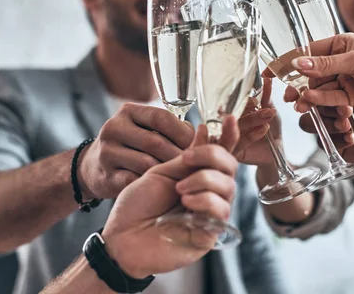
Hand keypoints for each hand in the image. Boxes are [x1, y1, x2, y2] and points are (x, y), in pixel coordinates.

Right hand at [79, 103, 194, 198]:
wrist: (93, 167)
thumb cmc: (130, 146)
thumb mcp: (144, 129)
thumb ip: (169, 129)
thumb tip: (201, 134)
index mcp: (128, 112)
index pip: (161, 117)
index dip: (182, 132)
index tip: (197, 144)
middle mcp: (114, 127)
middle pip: (155, 141)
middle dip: (178, 155)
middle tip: (195, 166)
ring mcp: (107, 152)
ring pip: (146, 163)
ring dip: (167, 171)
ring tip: (183, 177)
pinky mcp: (106, 175)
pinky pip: (134, 180)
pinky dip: (151, 184)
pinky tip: (161, 187)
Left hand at [101, 116, 239, 277]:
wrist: (122, 236)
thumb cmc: (137, 205)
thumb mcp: (160, 171)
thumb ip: (186, 156)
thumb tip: (206, 130)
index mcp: (196, 174)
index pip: (221, 153)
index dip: (229, 136)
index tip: (230, 118)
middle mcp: (208, 192)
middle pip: (230, 166)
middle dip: (211, 155)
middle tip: (185, 159)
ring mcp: (211, 212)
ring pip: (228, 186)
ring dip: (203, 179)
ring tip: (179, 188)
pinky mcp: (211, 233)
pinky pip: (221, 209)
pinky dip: (204, 199)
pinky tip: (185, 202)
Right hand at [236, 77, 282, 170]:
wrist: (276, 153)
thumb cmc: (271, 131)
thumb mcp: (269, 111)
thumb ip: (266, 97)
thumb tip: (266, 80)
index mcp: (234, 112)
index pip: (231, 103)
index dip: (240, 98)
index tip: (253, 97)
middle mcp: (228, 125)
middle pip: (233, 113)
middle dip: (245, 108)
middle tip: (256, 103)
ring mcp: (228, 139)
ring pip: (237, 127)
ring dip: (252, 119)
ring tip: (268, 114)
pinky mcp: (234, 152)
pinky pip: (241, 142)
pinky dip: (254, 134)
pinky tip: (264, 129)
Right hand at [281, 33, 353, 115]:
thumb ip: (325, 65)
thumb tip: (298, 64)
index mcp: (342, 44)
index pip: (309, 52)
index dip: (290, 61)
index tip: (273, 70)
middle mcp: (341, 61)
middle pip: (311, 72)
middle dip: (297, 83)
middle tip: (286, 93)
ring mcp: (345, 80)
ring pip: (318, 88)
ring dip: (307, 95)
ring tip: (298, 103)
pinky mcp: (350, 97)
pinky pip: (330, 99)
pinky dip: (320, 101)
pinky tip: (311, 102)